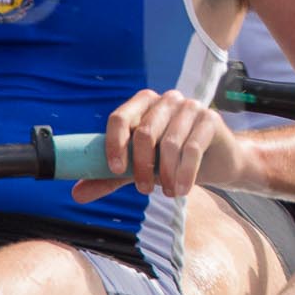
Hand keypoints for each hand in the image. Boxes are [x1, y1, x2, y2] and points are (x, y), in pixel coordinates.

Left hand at [76, 90, 241, 202]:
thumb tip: (77, 194)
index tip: (115, 169)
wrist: (217, 161)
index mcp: (143, 104)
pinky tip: (181, 189)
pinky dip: (184, 173)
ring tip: (168, 193)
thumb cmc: (173, 161)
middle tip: (142, 191)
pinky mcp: (210, 119)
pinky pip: (192, 148)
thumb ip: (110, 177)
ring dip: (165, 174)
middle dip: (141, 166)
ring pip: (169, 142)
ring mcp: (190, 106)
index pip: (120, 117)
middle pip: (144, 132)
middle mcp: (166, 100)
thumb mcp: (139, 169)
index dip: (115, 143)